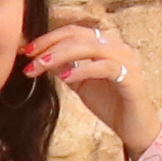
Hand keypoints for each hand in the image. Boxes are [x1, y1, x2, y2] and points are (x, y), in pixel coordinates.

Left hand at [30, 20, 152, 160]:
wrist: (134, 129)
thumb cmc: (110, 105)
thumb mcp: (81, 84)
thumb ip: (66, 68)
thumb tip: (41, 58)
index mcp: (106, 45)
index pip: (74, 31)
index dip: (49, 38)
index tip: (27, 50)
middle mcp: (118, 47)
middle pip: (79, 36)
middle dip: (50, 45)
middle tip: (29, 57)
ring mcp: (127, 60)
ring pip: (90, 47)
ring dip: (61, 54)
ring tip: (41, 65)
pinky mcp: (131, 77)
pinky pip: (104, 67)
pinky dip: (82, 69)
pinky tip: (65, 78)